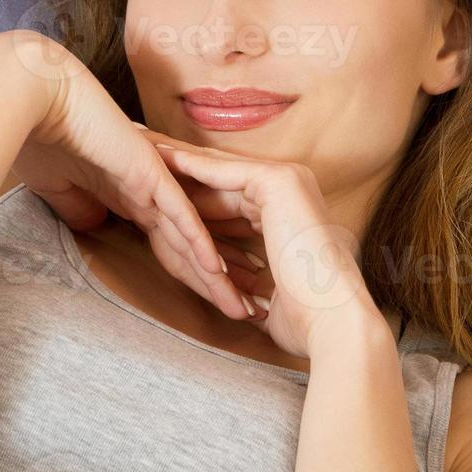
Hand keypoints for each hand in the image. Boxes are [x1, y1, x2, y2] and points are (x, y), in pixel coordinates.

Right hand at [0, 30, 254, 321]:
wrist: (30, 97)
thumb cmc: (38, 136)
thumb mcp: (59, 186)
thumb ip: (79, 206)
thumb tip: (92, 224)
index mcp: (130, 195)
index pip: (170, 245)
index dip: (190, 276)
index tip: (214, 302)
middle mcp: (149, 190)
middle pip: (191, 247)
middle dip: (218, 283)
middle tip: (246, 313)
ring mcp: (152, 180)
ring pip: (193, 236)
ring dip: (216, 275)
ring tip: (242, 306)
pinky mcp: (147, 171)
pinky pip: (179, 212)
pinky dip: (196, 242)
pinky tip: (216, 270)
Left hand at [150, 140, 382, 358]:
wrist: (334, 323)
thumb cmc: (304, 321)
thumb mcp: (265, 296)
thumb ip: (246, 285)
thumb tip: (237, 304)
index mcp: (290, 211)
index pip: (229, 199)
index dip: (191, 195)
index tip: (154, 193)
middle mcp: (292, 188)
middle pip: (221, 176)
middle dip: (178, 167)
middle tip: (138, 153)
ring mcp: (287, 180)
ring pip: (217, 168)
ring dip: (176, 158)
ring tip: (138, 148)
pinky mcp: (277, 182)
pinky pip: (219, 171)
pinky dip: (186, 165)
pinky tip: (154, 160)